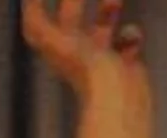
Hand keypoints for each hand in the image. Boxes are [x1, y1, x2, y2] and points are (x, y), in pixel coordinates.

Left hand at [21, 0, 144, 96]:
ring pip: (102, 26)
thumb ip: (34, 16)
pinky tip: (132, 35)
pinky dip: (130, 35)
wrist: (119, 100)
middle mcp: (76, 49)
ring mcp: (101, 57)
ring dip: (108, 11)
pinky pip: (126, 43)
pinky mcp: (124, 64)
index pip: (39, 18)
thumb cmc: (84, 69)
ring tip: (115, 1)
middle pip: (72, 18)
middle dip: (75, 1)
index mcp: (56, 43)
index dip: (36, 4)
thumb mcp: (49, 39)